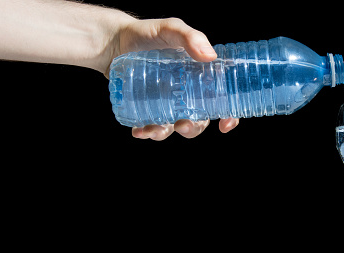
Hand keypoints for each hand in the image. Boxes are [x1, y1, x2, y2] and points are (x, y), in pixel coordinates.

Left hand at [110, 18, 238, 139]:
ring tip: (153, 129)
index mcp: (200, 78)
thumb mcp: (171, 29)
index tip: (225, 125)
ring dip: (166, 133)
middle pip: (199, 121)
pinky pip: (150, 126)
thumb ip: (191, 37)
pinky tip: (138, 131)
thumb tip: (210, 57)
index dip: (229, 116)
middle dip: (193, 128)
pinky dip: (146, 131)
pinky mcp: (146, 109)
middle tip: (183, 125)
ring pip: (173, 127)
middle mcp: (186, 94)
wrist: (114, 40)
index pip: (222, 101)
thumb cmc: (147, 33)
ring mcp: (166, 104)